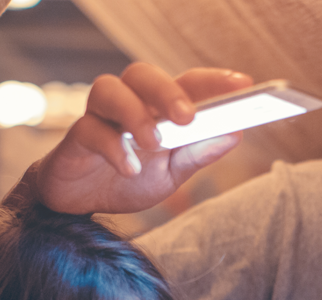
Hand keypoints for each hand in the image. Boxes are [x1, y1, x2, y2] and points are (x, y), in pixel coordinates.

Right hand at [33, 62, 252, 214]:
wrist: (82, 202)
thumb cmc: (130, 179)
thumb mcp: (171, 174)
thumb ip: (197, 155)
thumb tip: (233, 135)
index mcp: (158, 107)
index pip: (187, 82)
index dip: (214, 80)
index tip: (244, 83)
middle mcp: (129, 102)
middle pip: (143, 74)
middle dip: (168, 91)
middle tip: (188, 116)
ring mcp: (100, 116)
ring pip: (110, 90)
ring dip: (135, 114)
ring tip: (153, 142)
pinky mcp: (77, 137)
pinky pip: (91, 130)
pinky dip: (113, 148)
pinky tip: (129, 168)